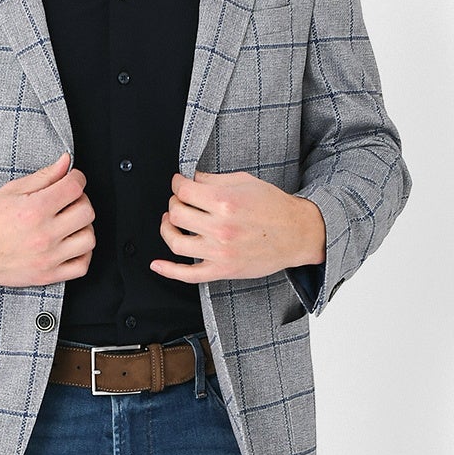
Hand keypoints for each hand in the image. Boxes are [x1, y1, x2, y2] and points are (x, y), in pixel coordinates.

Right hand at [0, 152, 94, 285]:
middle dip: (81, 201)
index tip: (72, 180)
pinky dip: (83, 254)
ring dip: (83, 227)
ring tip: (70, 224)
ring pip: (89, 239)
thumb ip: (43, 176)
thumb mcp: (12, 190)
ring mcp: (48, 257)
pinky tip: (71, 245)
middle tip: (69, 201)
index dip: (77, 178)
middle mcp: (44, 234)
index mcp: (35, 209)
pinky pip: (81, 266)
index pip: (75, 187)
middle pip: (86, 212)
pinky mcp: (47, 275)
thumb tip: (66, 162)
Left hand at [149, 172, 324, 282]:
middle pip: (176, 214)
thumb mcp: (245, 182)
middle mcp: (220, 227)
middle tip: (179, 201)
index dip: (176, 184)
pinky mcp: (222, 270)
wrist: (297, 233)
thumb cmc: (274, 206)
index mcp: (225, 201)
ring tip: (171, 223)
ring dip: (167, 229)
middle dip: (173, 203)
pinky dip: (168, 270)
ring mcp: (220, 251)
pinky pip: (188, 275)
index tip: (179, 184)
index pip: (183, 190)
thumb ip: (214, 180)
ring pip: (176, 242)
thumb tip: (191, 179)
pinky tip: (157, 264)